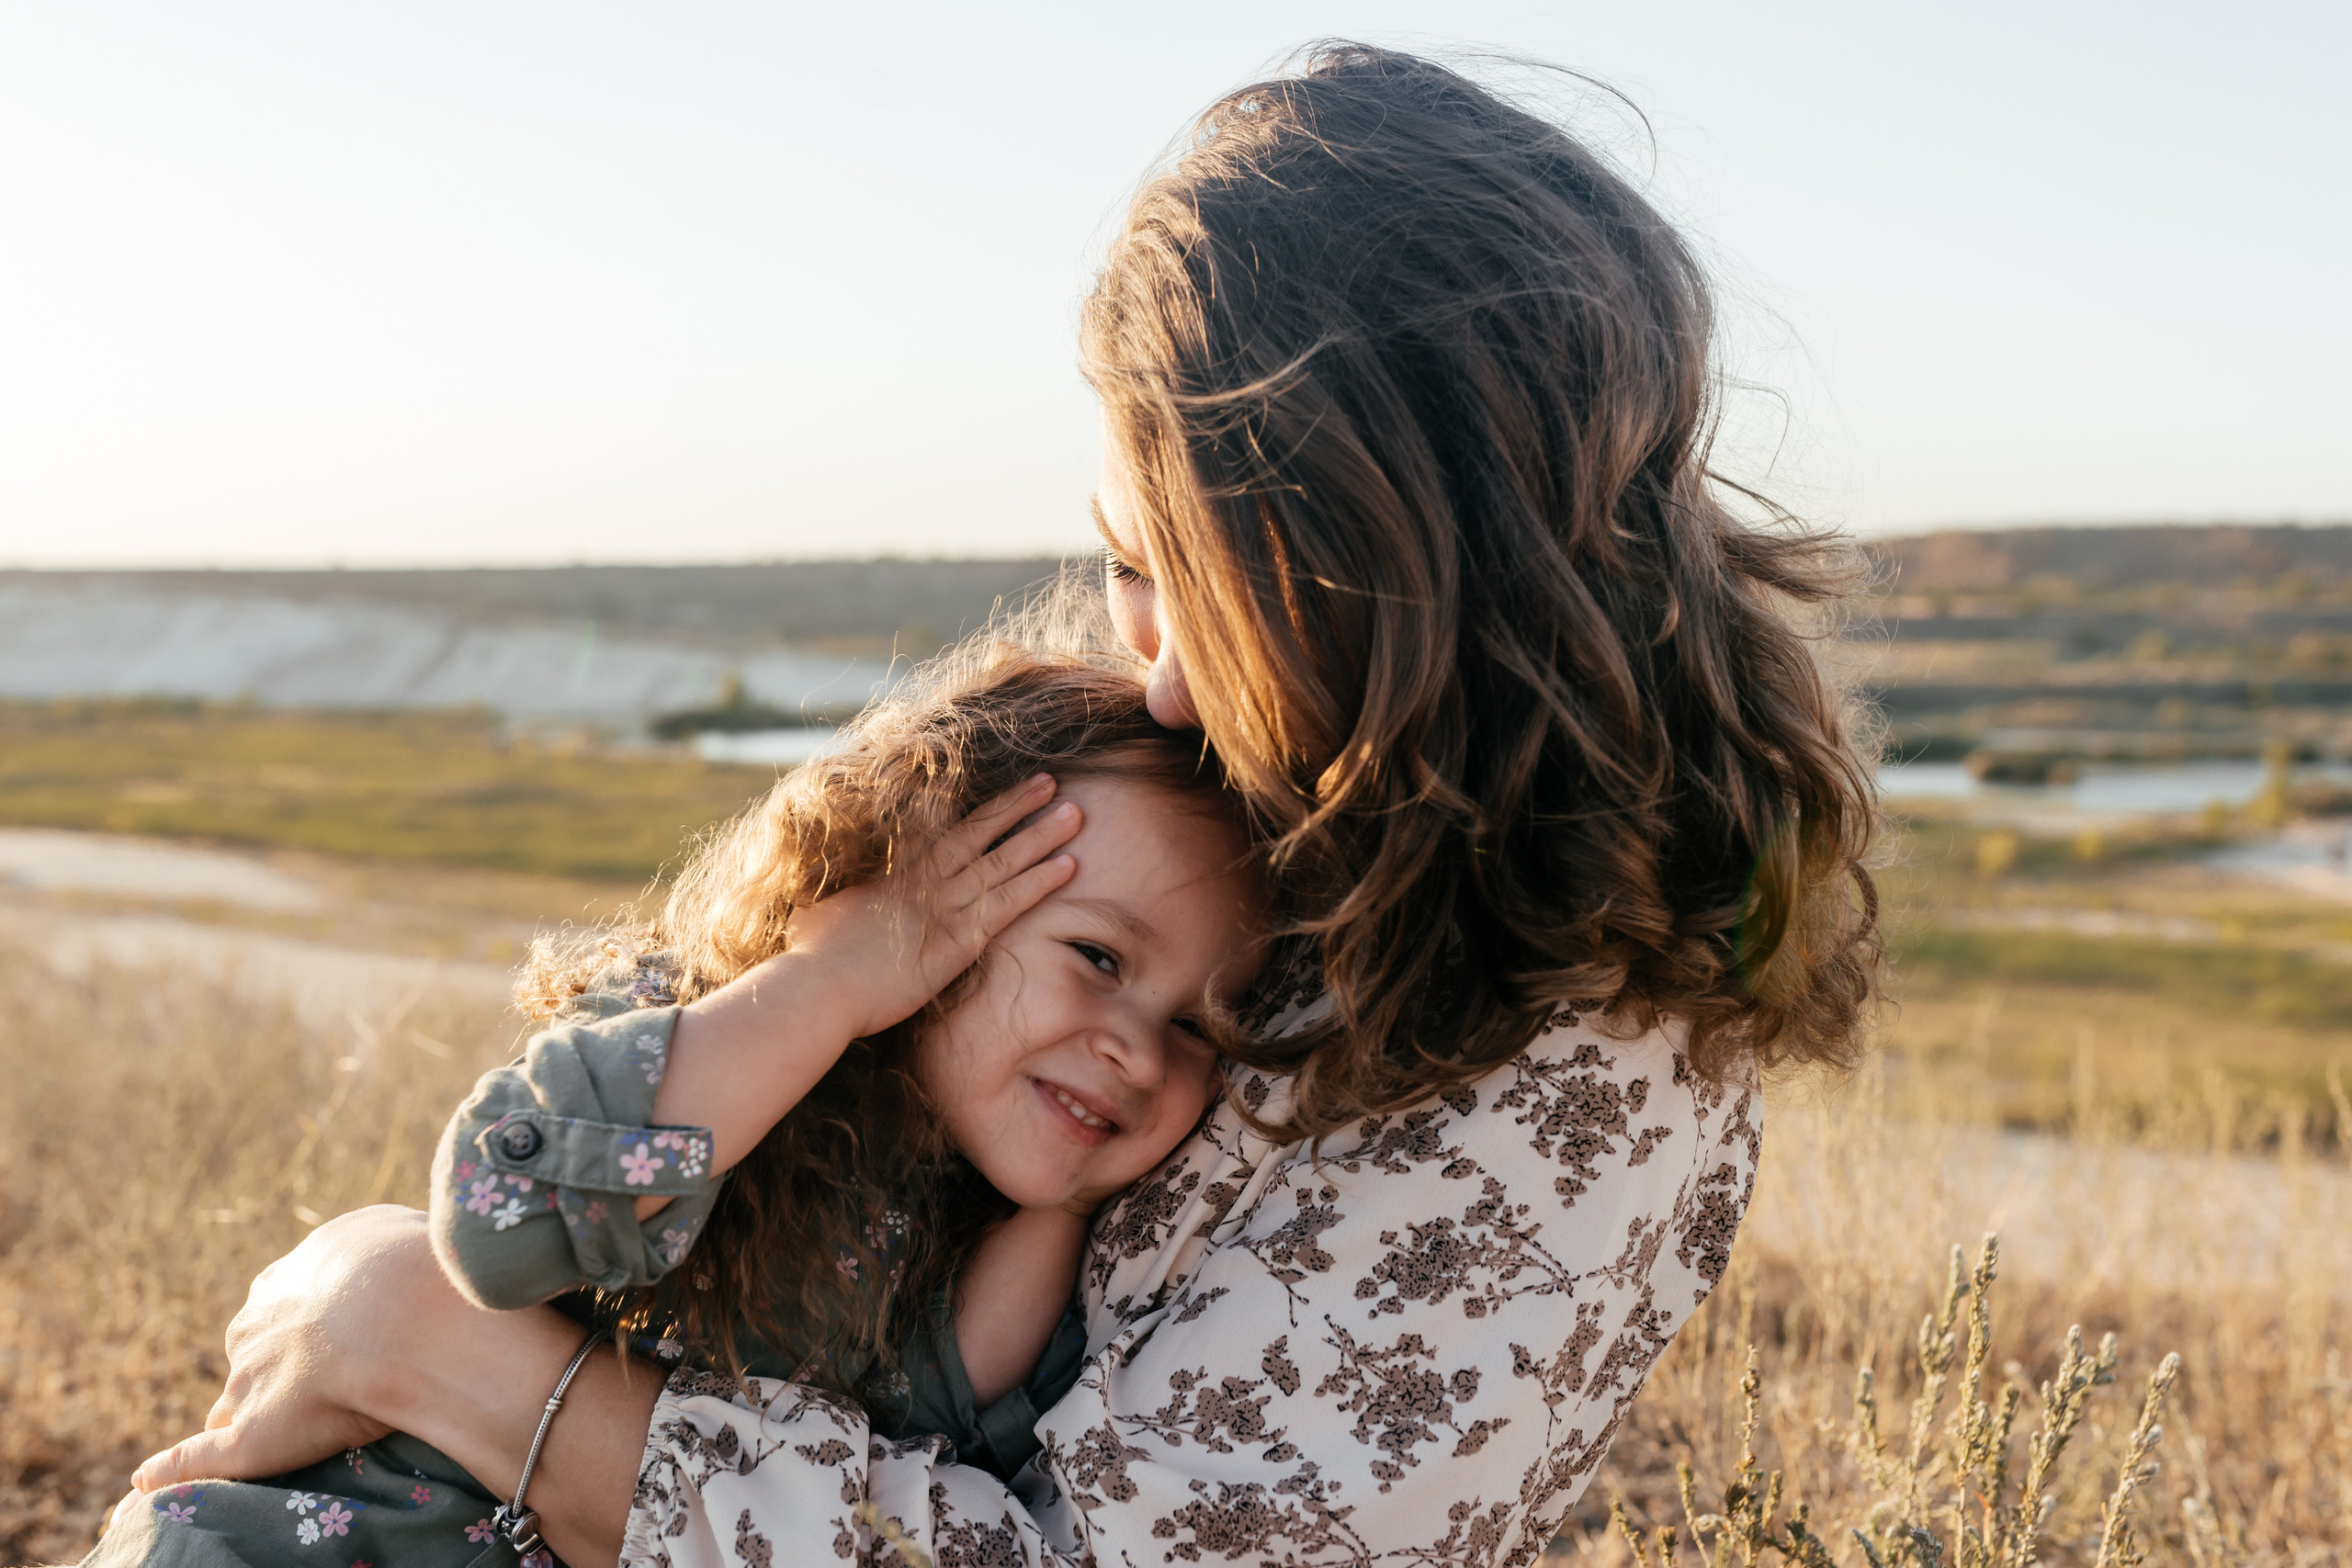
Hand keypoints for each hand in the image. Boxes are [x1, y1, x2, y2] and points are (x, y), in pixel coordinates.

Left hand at [130, 1207, 434, 1491]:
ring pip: (234, 1404)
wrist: (398, 1314)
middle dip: (273, 1373)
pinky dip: (176, 1469)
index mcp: (287, 1281)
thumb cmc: (405, 1267)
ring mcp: (247, 1379)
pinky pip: (203, 1458)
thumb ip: (378, 1251)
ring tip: (278, 1440)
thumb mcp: (391, 1233)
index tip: (329, 1343)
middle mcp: (256, 1326)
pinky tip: (151, 1482)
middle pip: (250, 1358)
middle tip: (316, 1391)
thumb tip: (391, 1260)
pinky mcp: (249, 1435)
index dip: (303, 1330)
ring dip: (249, 1418)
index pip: (278, 1311)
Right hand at [781, 773, 1081, 1040]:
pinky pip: (1009, 904)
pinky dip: (1040, 883)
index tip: (994, 784)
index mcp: (892, 871)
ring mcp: (944, 906)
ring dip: (1040, 837)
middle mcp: (923, 880)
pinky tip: (1070, 866)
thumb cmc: (810, 957)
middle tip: (1049, 783)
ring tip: (1076, 813)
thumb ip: (826, 895)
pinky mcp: (960, 939)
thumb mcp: (812, 909)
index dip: (967, 806)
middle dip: (1014, 807)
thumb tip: (806, 891)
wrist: (819, 989)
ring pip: (1002, 862)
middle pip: (977, 832)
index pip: (935, 827)